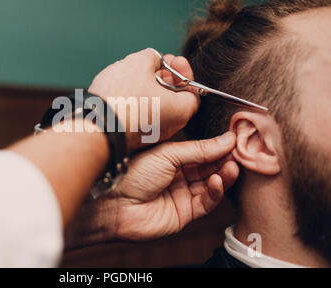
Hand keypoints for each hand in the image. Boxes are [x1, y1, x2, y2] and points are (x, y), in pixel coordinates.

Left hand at [64, 131, 238, 247]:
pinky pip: (206, 203)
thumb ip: (199, 149)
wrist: (113, 202)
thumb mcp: (168, 154)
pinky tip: (218, 181)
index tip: (235, 139)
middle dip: (224, 160)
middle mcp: (178, 175)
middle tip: (239, 152)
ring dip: (223, 175)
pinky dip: (215, 192)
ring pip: (211, 185)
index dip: (219, 146)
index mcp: (172, 157)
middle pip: (209, 168)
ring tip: (232, 166)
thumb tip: (226, 140)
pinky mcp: (184, 214)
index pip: (202, 151)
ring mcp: (181, 195)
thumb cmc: (131, 172)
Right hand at [88, 49, 199, 150]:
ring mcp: (149, 135)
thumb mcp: (139, 63)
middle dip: (166, 77)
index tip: (174, 61)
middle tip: (155, 64)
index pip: (194, 92)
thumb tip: (153, 59)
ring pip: (156, 107)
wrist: (96, 126)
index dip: (184, 73)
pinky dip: (138, 101)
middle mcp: (169, 127)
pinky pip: (141, 116)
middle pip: (174, 98)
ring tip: (135, 74)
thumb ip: (152, 57)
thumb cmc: (122, 97)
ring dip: (150, 89)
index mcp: (180, 111)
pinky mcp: (132, 138)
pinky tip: (124, 90)